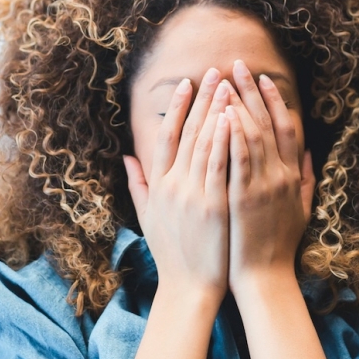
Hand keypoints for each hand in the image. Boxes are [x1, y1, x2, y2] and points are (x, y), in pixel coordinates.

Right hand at [123, 69, 231, 298]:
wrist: (188, 287)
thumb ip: (138, 184)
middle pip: (188, 132)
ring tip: (228, 84)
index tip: (187, 83)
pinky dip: (224, 140)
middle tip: (214, 71)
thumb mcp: (148, 216)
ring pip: (204, 143)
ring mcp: (192, 194)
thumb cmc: (173, 253)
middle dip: (202, 99)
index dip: (177, 107)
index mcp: (159, 185)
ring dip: (216, 110)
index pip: (167, 135)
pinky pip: (219, 165)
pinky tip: (232, 118)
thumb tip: (126, 157)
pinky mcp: (212, 205)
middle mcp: (172, 184)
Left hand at [224, 60, 313, 292]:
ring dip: (238, 104)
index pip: (286, 127)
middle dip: (251, 91)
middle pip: (267, 123)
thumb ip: (307, 178)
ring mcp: (264, 186)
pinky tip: (224, 114)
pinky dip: (233, 135)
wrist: (266, 278)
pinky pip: (239, 159)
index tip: (263, 77)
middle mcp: (281, 175)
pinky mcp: (245, 198)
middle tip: (237, 65)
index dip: (274, 100)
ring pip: (252, 135)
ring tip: (225, 81)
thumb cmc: (278, 245)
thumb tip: (310, 152)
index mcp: (292, 176)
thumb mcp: (302, 208)